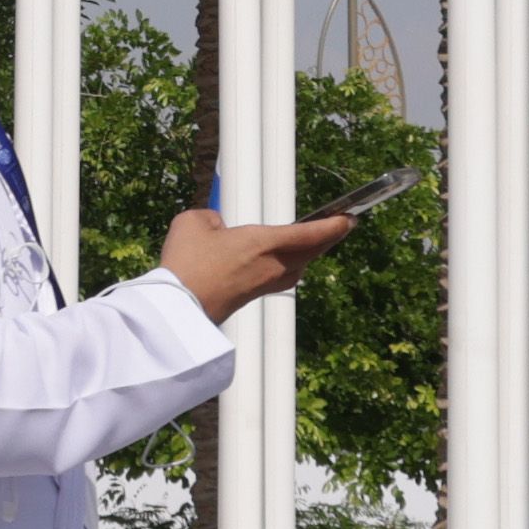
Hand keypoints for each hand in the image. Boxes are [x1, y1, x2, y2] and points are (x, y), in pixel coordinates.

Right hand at [158, 204, 371, 317]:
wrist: (178, 310)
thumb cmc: (186, 263)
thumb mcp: (194, 222)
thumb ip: (212, 218)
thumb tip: (218, 228)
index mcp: (264, 243)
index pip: (310, 233)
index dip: (333, 226)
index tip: (349, 219)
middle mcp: (272, 266)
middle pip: (311, 252)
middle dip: (328, 238)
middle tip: (340, 226)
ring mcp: (264, 284)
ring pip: (299, 266)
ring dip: (310, 253)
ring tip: (313, 241)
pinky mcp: (253, 296)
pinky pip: (283, 277)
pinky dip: (292, 265)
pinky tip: (283, 262)